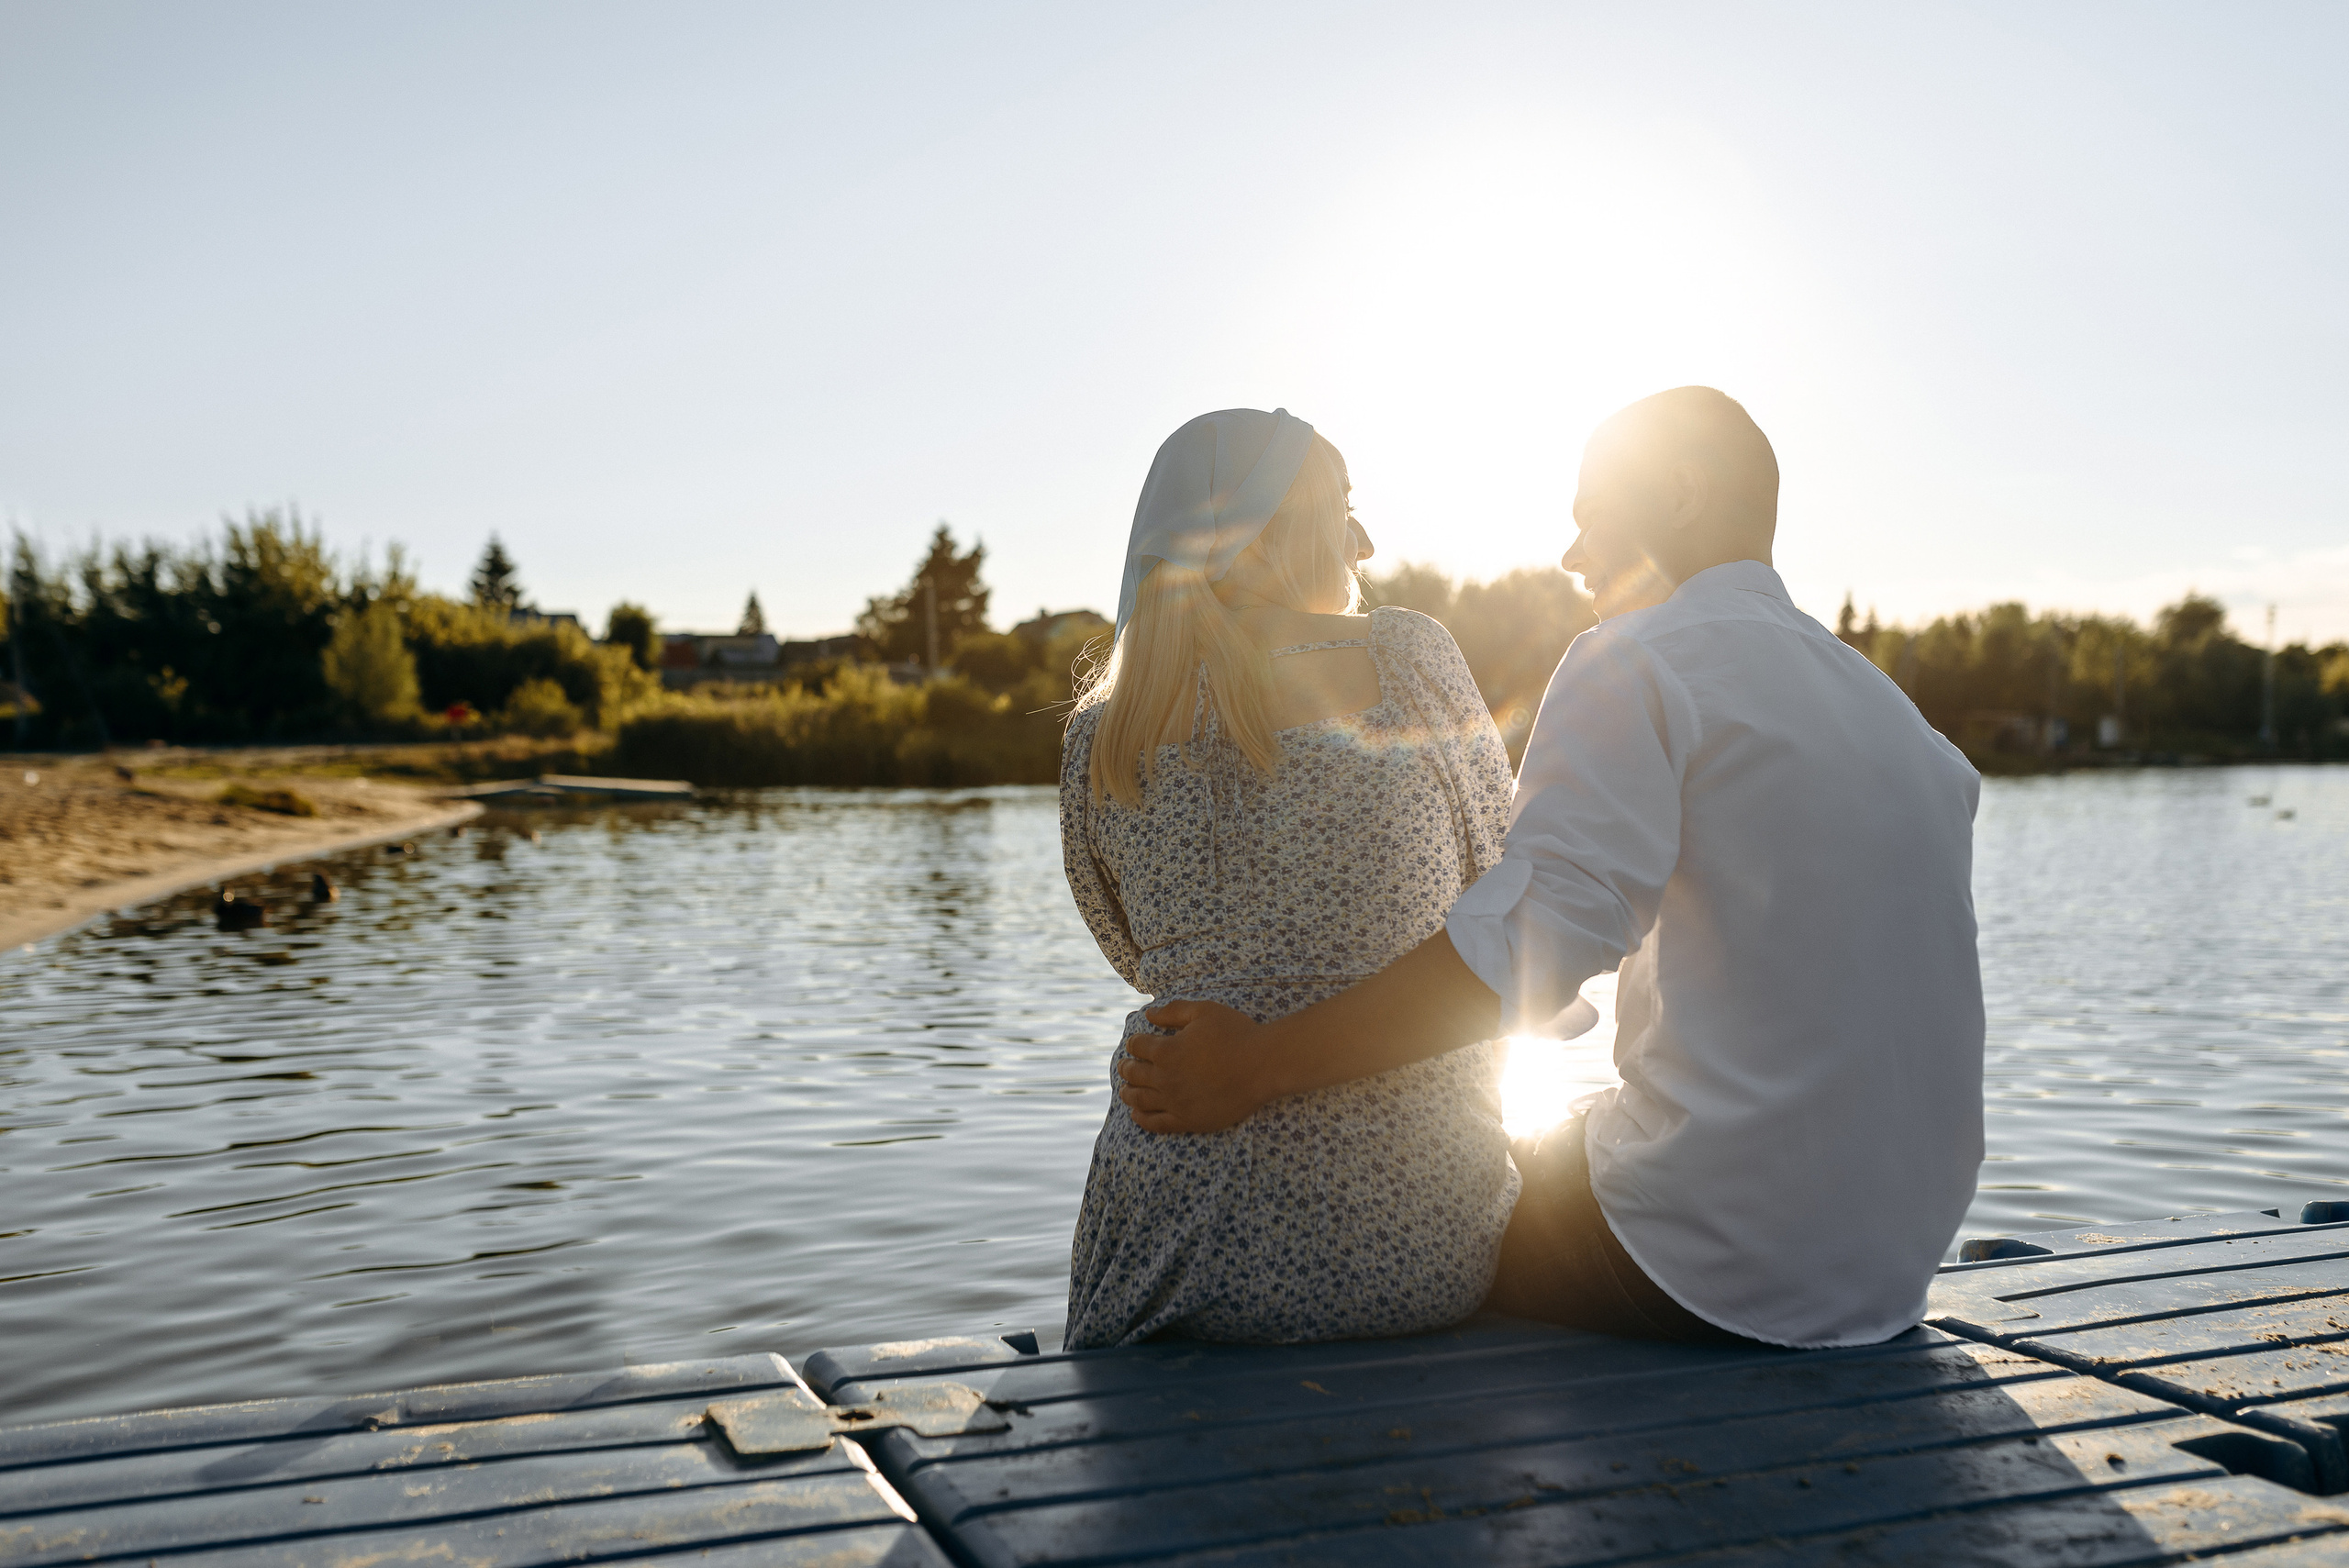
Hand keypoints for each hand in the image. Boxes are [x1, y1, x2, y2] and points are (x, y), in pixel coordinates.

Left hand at [1117, 999, 1278, 1133]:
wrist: (1263, 1066)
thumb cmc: (1236, 1033)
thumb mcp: (1204, 1011)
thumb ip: (1174, 1011)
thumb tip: (1149, 1015)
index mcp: (1166, 1051)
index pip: (1138, 1047)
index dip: (1135, 1043)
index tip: (1136, 1043)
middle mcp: (1165, 1078)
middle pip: (1134, 1074)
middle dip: (1126, 1068)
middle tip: (1124, 1067)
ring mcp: (1175, 1102)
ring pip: (1140, 1100)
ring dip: (1128, 1094)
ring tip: (1125, 1091)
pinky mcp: (1188, 1120)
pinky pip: (1156, 1124)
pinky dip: (1142, 1120)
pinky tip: (1136, 1116)